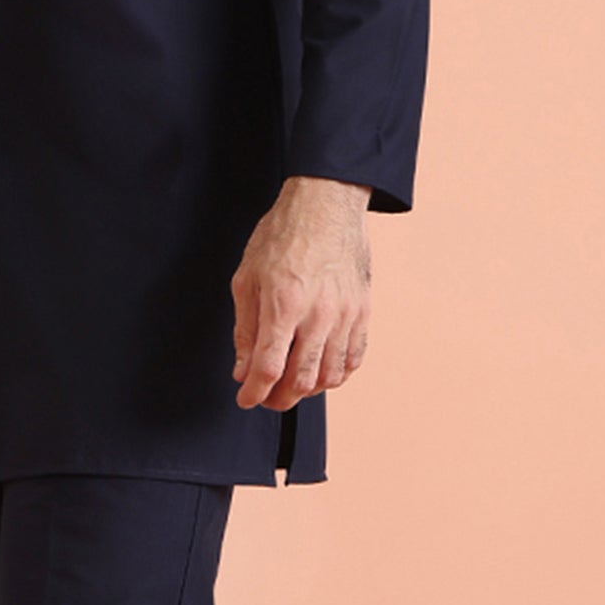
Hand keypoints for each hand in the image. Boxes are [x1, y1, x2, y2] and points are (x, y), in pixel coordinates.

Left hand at [230, 177, 371, 408]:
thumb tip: (243, 368)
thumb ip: (245, 329)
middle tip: (266, 397)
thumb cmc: (282, 235)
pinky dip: (337, 375)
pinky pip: (354, 358)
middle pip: (302, 381)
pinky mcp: (362, 312)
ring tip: (291, 385)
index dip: (255, 392)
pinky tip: (322, 373)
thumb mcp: (247, 278)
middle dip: (279, 399)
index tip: (246, 399)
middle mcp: (318, 315)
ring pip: (330, 376)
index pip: (269, 368)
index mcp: (283, 305)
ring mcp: (344, 315)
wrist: (325, 205)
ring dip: (307, 390)